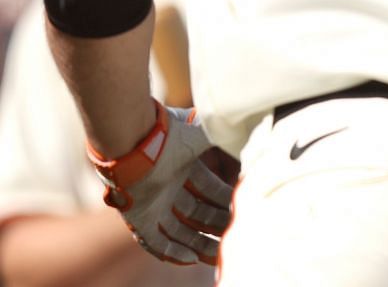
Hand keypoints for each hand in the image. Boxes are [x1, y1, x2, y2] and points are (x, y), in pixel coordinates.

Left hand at [88, 100, 235, 264]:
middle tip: (233, 237)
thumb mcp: (205, 134)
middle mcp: (169, 187)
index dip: (225, 199)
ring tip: (216, 255)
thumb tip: (250, 129)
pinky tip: (191, 258)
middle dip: (216, 225)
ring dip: (197, 243)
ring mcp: (154, 205)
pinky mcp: (139, 219)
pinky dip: (172, 251)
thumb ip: (225, 135)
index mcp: (184, 167)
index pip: (208, 188)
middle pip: (196, 213)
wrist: (137, 143)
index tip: (240, 208)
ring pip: (178, 231)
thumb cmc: (170, 137)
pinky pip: (156, 241)